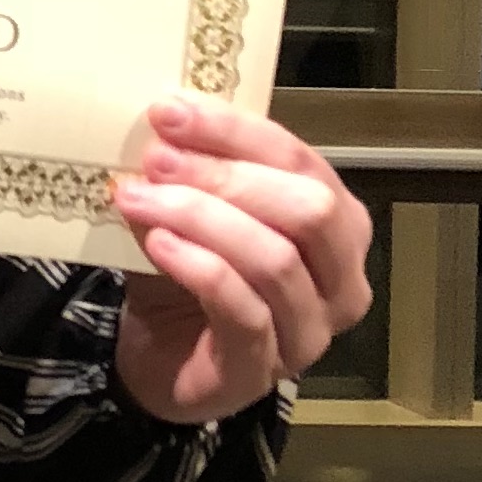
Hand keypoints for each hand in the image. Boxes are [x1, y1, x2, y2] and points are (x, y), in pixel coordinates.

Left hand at [109, 98, 372, 426]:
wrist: (161, 359)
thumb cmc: (190, 278)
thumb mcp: (194, 214)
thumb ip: (193, 175)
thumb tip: (163, 134)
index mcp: (337, 226)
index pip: (302, 164)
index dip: (238, 133)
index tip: (172, 112)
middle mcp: (341, 281)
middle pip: (308, 211)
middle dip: (228, 176)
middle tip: (158, 158)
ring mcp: (309, 332)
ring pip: (275, 260)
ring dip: (201, 219)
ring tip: (140, 198)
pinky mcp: (263, 369)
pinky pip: (244, 311)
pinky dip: (200, 268)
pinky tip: (158, 243)